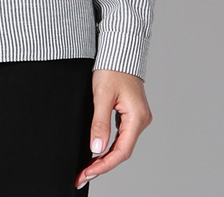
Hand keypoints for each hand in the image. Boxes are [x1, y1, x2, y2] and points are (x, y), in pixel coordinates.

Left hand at [75, 69, 152, 189]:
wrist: (119, 49)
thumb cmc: (112, 68)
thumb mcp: (102, 95)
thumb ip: (100, 122)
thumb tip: (97, 148)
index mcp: (137, 117)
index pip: (121, 151)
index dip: (104, 165)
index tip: (87, 173)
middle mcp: (141, 120)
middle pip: (122, 151)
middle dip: (102, 164)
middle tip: (82, 175)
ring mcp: (137, 117)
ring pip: (122, 144)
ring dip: (105, 156)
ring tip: (87, 167)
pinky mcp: (131, 113)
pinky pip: (121, 135)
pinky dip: (109, 144)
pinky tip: (97, 150)